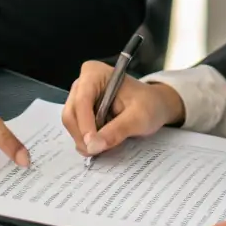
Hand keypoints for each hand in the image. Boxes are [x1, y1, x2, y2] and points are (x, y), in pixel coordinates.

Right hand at [62, 59, 184, 155]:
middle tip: (97, 152)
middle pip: (71, 113)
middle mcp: (82, 83)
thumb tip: (94, 146)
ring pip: (72, 123)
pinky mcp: (81, 110)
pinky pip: (76, 128)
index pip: (82, 101)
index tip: (93, 146)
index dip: (85, 124)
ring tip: (105, 146)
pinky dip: (87, 140)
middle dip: (83, 136)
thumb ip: (117, 130)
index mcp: (94, 73)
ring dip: (85, 140)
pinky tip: (102, 142)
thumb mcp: (139, 117)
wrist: (154, 105)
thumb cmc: (149, 105)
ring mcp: (79, 97)